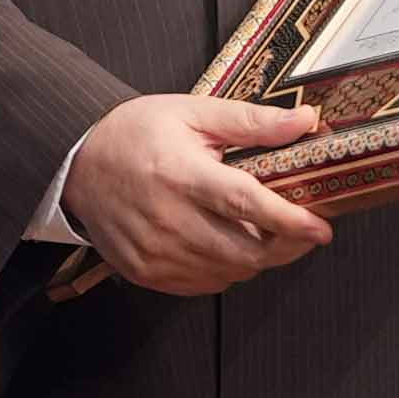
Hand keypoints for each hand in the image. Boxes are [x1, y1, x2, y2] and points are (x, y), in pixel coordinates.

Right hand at [63, 95, 333, 295]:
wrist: (77, 164)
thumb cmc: (136, 133)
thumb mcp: (192, 113)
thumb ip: (250, 121)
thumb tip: (304, 122)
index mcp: (180, 174)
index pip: (245, 204)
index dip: (289, 220)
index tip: (321, 227)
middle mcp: (167, 219)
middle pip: (245, 250)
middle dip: (286, 245)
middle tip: (303, 229)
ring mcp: (155, 252)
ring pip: (230, 273)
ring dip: (258, 258)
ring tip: (262, 231)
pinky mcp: (147, 273)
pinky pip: (205, 285)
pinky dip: (227, 270)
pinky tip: (225, 243)